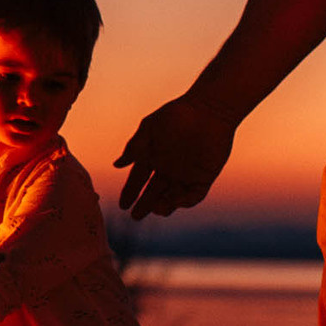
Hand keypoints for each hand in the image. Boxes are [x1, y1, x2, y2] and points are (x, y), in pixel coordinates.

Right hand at [114, 94, 238, 217]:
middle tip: (136, 216)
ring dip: (164, 206)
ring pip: (172, 197)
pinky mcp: (204, 177)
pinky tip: (176, 202)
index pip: (138, 179)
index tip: (123, 205)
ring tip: (157, 208)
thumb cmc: (177, 114)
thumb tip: (117, 164)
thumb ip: (134, 147)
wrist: (209, 109)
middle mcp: (168, 168)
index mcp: (153, 157)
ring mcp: (186, 174)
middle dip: (145, 205)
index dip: (130, 192)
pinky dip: (185, 201)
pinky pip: (194, 195)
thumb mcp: (149, 128)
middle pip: (154, 192)